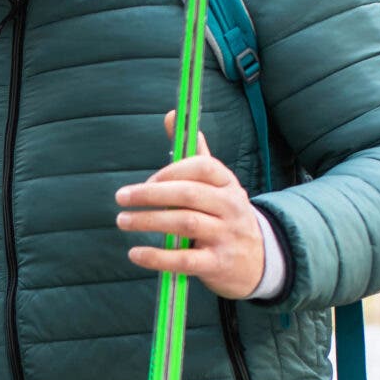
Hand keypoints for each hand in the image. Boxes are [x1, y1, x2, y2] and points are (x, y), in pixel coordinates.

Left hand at [114, 114, 267, 299]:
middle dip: (151, 194)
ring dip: (150, 221)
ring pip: (186, 224)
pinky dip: (157, 257)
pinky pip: (184, 260)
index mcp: (228, 184)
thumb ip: (192, 153)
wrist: (259, 260)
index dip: (171, 171)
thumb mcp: (216, 184)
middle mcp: (231, 207)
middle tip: (121, 197)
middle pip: (189, 194)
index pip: (203, 167)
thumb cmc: (224, 215)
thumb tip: (171, 115)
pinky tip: (135, 253)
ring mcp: (226, 236)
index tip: (148, 181)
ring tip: (123, 221)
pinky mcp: (217, 264)